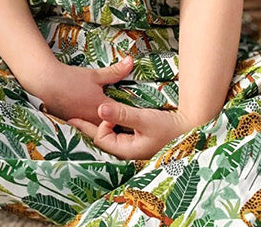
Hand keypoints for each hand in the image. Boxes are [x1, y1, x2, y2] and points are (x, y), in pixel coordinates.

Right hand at [21, 57, 133, 124]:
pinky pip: (85, 127)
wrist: (45, 82)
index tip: (138, 113)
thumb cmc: (71, 78)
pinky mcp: (71, 123)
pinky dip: (90, 124)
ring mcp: (81, 122)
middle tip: (127, 120)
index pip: (123, 115)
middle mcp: (93, 119)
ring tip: (110, 122)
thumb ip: (116, 71)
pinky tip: (90, 119)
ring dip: (103, 125)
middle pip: (111, 125)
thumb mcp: (95, 75)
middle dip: (118, 122)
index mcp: (103, 108)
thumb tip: (131, 61)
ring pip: (98, 127)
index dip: (129, 114)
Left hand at [67, 102, 197, 160]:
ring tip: (81, 118)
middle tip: (68, 116)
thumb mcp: (145, 119)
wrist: (191, 128)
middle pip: (102, 139)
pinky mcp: (136, 142)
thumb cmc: (170, 126)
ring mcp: (132, 148)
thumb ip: (122, 114)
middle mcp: (128, 152)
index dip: (101, 123)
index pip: (102, 138)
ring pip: (109, 136)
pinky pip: (117, 134)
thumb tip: (99, 108)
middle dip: (88, 128)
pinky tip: (104, 120)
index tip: (106, 110)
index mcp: (128, 151)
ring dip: (98, 127)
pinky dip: (110, 126)